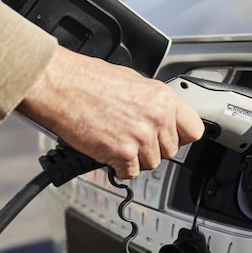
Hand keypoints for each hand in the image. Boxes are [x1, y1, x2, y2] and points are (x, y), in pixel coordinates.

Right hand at [17, 46, 204, 178]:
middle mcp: (157, 117)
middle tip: (134, 140)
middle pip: (171, 150)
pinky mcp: (121, 153)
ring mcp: (140, 136)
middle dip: (153, 148)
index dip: (181, 137)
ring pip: (151, 163)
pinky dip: (118, 168)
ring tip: (117, 142)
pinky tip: (107, 152)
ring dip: (135, 159)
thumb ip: (153, 103)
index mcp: (163, 98)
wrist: (58, 85)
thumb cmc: (86, 79)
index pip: (194, 130)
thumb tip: (162, 118)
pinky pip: (130, 173)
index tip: (172, 139)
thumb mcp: (133, 82)